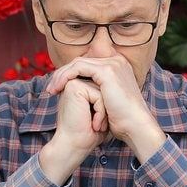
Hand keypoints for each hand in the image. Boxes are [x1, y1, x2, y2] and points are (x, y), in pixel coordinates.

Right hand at [39, 76, 108, 184]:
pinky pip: (98, 96)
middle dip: (103, 110)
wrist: (73, 147)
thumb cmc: (88, 135)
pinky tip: (94, 125)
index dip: (104, 110)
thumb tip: (116, 91)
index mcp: (78, 90)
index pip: (102, 91)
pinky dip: (100, 112)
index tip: (94, 126)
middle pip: (103, 90)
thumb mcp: (100, 114)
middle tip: (95, 127)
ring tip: (95, 127)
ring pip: (102, 92)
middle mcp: (74, 85)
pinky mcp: (74, 88)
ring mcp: (73, 85)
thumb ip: (103, 100)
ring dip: (102, 113)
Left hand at [46, 56, 165, 164]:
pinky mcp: (107, 70)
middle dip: (62, 74)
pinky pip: (78, 68)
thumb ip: (97, 91)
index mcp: (117, 66)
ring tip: (51, 90)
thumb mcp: (108, 101)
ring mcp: (112, 64)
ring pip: (77, 63)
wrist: (135, 125)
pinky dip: (65, 77)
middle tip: (51, 88)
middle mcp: (116, 61)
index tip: (58, 86)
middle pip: (80, 61)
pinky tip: (58, 89)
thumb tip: (82, 93)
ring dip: (61, 76)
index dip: (71, 73)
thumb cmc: (123, 119)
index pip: (87, 63)